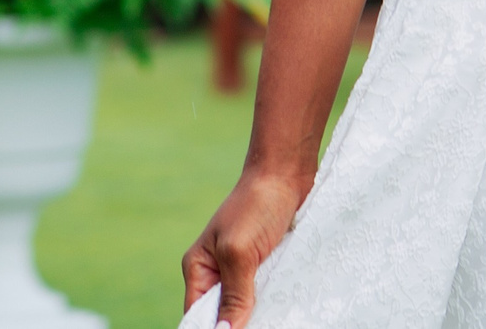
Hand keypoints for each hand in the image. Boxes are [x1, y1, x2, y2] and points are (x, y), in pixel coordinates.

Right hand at [184, 165, 310, 326]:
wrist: (287, 172)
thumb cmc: (257, 204)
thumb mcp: (240, 252)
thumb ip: (233, 294)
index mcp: (199, 269)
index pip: (198, 315)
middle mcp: (219, 271)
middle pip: (224, 313)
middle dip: (240, 323)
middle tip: (265, 324)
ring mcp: (245, 267)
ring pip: (248, 304)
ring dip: (261, 311)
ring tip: (276, 317)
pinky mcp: (268, 261)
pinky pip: (268, 290)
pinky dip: (275, 297)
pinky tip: (286, 305)